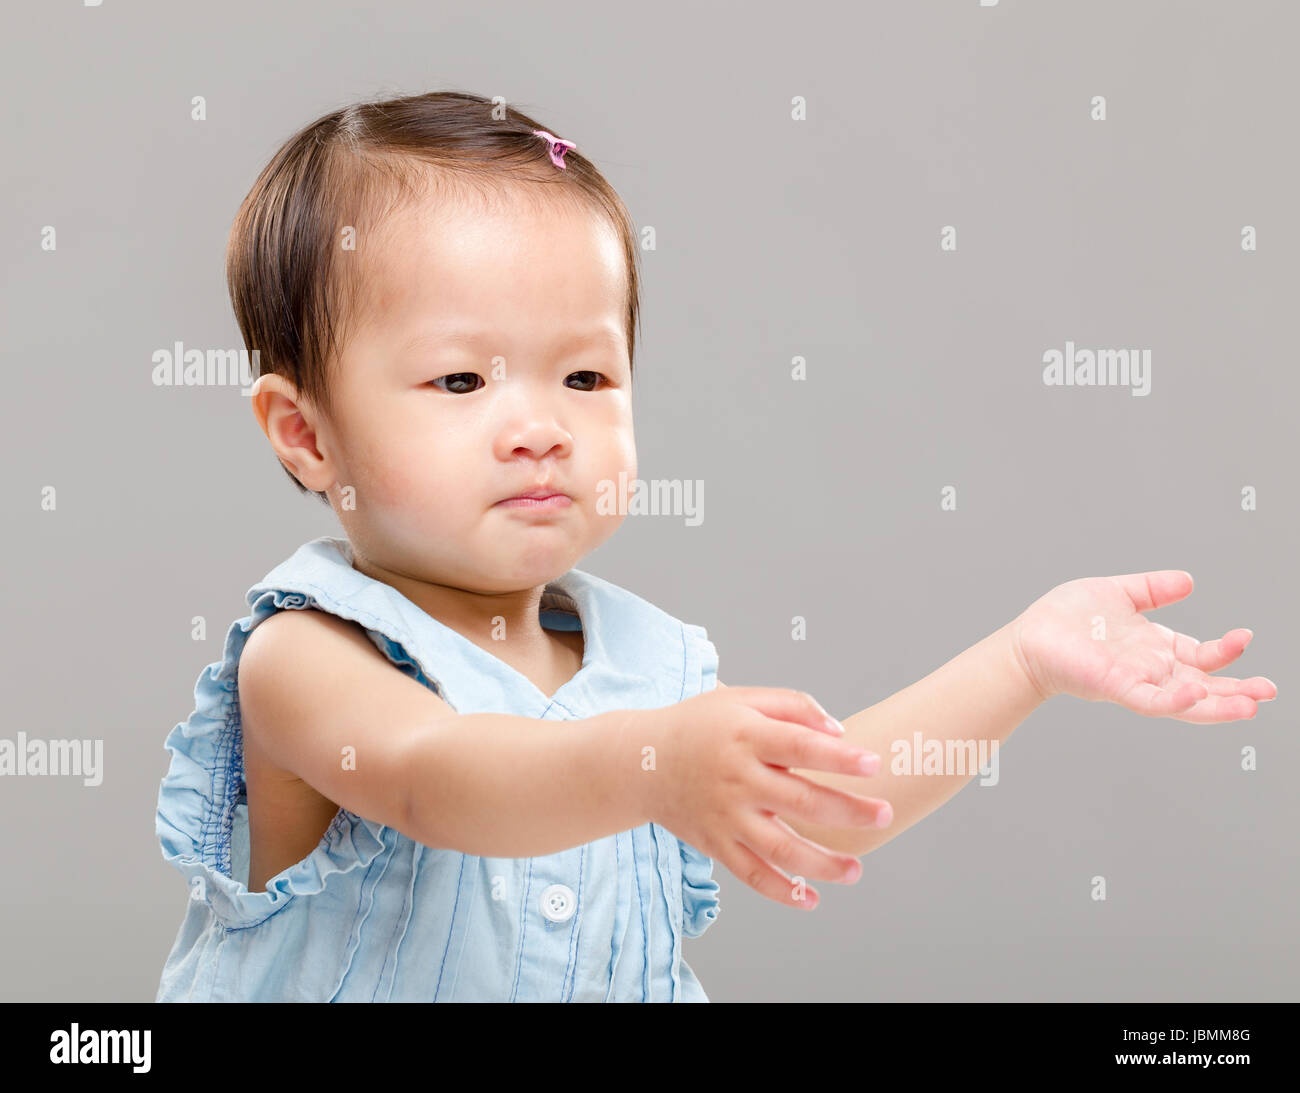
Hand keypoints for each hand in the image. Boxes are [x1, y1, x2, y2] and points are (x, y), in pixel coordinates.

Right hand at [631, 687, 886, 909]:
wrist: (641, 762)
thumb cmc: (700, 724)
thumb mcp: (742, 698)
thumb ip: (793, 705)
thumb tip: (839, 731)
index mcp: (746, 736)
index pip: (800, 747)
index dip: (839, 757)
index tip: (874, 764)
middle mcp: (737, 778)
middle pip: (800, 800)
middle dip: (848, 811)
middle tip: (885, 814)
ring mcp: (725, 815)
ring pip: (779, 848)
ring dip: (822, 864)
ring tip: (857, 870)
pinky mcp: (715, 844)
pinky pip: (750, 874)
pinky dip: (781, 893)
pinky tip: (811, 900)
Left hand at [1011, 571, 1276, 720]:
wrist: (1030, 636)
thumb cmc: (1066, 618)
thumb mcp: (1119, 592)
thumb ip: (1153, 588)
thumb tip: (1189, 580)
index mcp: (1155, 648)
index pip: (1200, 656)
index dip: (1224, 651)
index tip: (1245, 637)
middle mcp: (1150, 669)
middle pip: (1203, 686)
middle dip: (1238, 690)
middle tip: (1269, 691)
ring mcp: (1135, 681)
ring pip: (1185, 701)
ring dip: (1218, 705)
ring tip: (1251, 704)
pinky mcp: (1115, 687)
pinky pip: (1150, 700)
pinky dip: (1175, 701)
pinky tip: (1196, 694)